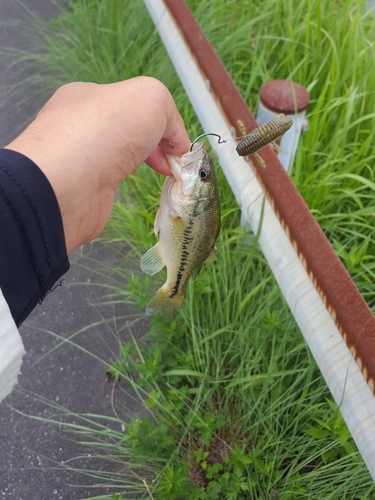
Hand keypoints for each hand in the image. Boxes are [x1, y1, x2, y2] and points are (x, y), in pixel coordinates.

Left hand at [5, 77, 189, 254]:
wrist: (67, 184)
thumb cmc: (107, 130)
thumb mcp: (151, 99)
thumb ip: (169, 114)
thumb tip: (176, 145)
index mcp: (88, 97)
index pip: (130, 105)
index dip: (160, 123)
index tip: (179, 147)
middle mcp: (78, 126)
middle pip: (124, 132)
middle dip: (154, 146)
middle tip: (173, 165)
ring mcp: (75, 160)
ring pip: (116, 158)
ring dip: (140, 164)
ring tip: (163, 177)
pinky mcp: (77, 192)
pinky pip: (107, 183)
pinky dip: (125, 186)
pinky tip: (133, 188)